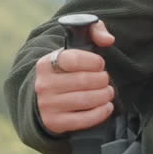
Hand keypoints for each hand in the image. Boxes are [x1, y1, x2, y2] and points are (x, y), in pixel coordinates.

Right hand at [34, 20, 116, 134]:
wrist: (45, 98)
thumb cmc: (67, 70)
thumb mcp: (75, 45)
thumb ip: (94, 30)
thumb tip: (108, 40)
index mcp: (46, 63)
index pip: (74, 60)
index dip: (94, 62)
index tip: (100, 64)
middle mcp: (44, 84)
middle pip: (84, 81)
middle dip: (102, 80)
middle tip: (106, 80)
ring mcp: (48, 105)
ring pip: (85, 100)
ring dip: (104, 95)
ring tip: (108, 92)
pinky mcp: (55, 123)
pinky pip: (83, 120)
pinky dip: (100, 113)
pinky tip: (106, 106)